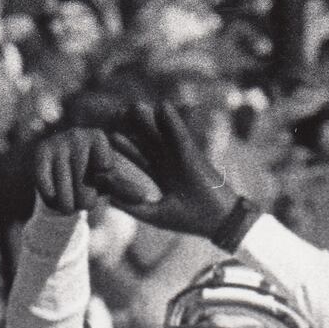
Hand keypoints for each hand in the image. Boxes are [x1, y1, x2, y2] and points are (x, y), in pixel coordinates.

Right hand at [33, 128, 124, 214]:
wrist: (54, 171)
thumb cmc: (87, 175)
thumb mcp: (106, 181)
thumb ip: (124, 189)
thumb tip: (144, 197)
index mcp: (98, 138)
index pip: (103, 175)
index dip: (97, 189)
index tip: (92, 180)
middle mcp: (78, 134)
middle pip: (84, 191)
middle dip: (82, 202)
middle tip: (78, 194)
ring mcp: (57, 143)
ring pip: (65, 197)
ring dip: (67, 206)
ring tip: (68, 196)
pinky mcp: (40, 153)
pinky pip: (48, 193)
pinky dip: (52, 202)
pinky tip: (54, 193)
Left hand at [100, 101, 242, 238]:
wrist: (219, 221)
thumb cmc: (190, 219)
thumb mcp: (156, 215)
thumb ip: (134, 207)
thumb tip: (110, 200)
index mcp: (163, 174)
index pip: (141, 157)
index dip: (126, 146)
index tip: (109, 135)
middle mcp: (172, 162)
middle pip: (150, 142)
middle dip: (134, 128)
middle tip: (116, 113)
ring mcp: (183, 157)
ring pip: (163, 135)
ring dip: (149, 120)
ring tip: (133, 105)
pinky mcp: (194, 156)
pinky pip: (181, 136)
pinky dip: (172, 122)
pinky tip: (162, 106)